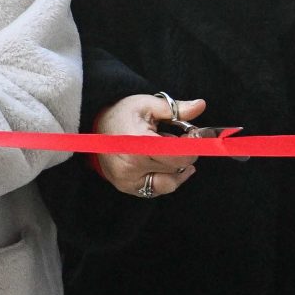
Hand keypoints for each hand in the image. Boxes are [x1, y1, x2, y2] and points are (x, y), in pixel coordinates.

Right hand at [90, 93, 204, 197]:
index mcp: (138, 143)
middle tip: (182, 140)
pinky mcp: (126, 187)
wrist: (93, 127)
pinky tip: (162, 164)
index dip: (193, 146)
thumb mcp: (147, 104)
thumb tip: (200, 105)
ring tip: (170, 153)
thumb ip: (175, 108)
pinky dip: (164, 178)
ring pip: (169, 184)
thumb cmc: (121, 113)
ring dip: (176, 169)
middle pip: (176, 168)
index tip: (195, 135)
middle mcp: (131, 166)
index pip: (178, 155)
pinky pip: (156, 189)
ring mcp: (128, 179)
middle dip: (185, 155)